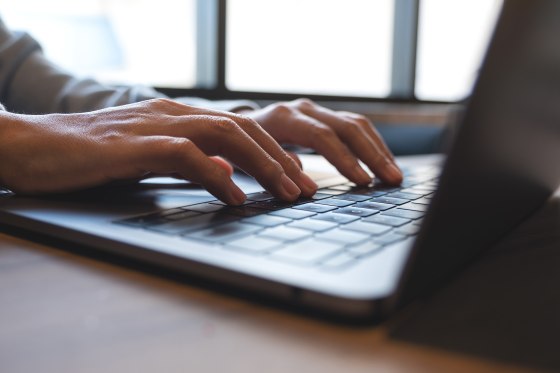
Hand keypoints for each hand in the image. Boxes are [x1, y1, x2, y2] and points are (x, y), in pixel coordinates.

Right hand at [0, 99, 317, 203]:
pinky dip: (215, 175)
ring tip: (285, 192)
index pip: (239, 129)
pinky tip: (235, 197)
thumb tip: (226, 177)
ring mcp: (153, 125)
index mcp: (178, 117)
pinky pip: (185, 155)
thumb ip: (186, 163)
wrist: (31, 146)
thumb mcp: (148, 158)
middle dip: (279, 159)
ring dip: (261, 164)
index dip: (273, 152)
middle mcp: (173, 114)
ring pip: (224, 135)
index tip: (297, 178)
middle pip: (242, 129)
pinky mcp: (132, 145)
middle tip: (305, 189)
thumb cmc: (89, 156)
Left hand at [241, 99, 402, 184]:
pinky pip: (355, 127)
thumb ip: (273, 168)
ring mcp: (316, 111)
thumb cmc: (240, 147)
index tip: (363, 182)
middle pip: (347, 127)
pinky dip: (371, 145)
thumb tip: (305, 185)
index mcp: (283, 117)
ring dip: (378, 150)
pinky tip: (382, 162)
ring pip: (356, 125)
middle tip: (392, 180)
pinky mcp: (324, 117)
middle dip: (372, 155)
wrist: (236, 125)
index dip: (345, 160)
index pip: (322, 136)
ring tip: (394, 175)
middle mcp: (303, 109)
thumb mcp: (247, 157)